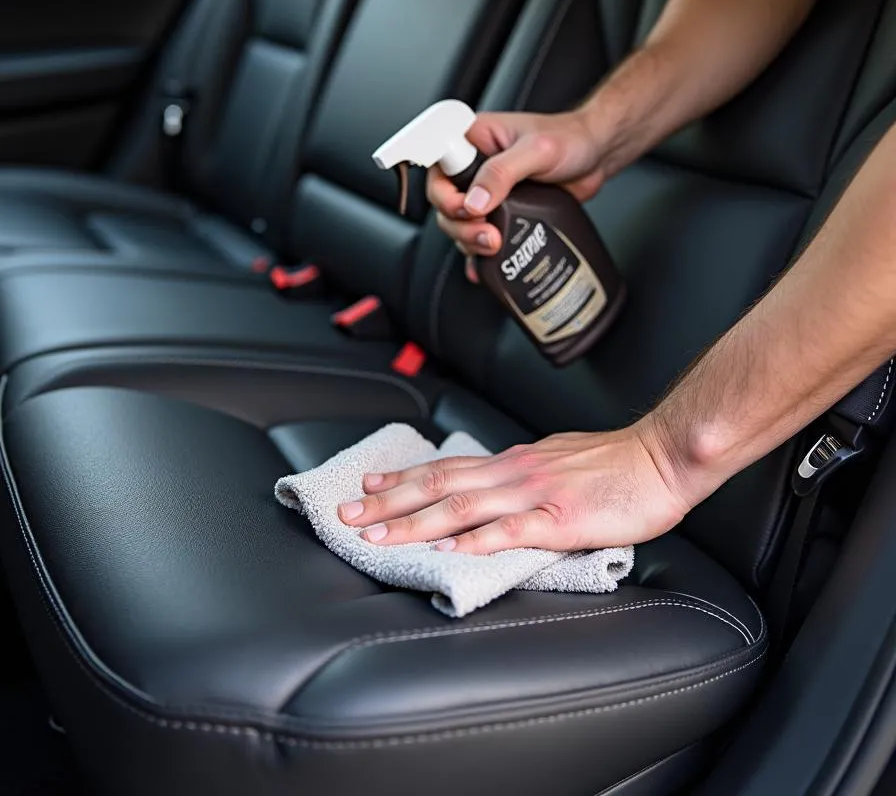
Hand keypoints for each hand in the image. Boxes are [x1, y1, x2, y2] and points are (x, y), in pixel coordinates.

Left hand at [336, 423, 696, 553]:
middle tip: (347, 513)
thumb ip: (526, 477)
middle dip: (387, 501)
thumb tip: (500, 489)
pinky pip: (507, 531)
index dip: (404, 478)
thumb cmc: (617, 464)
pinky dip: (471, 541)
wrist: (662, 457)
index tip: (369, 484)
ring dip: (411, 522)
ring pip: (458, 507)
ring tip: (374, 536)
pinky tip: (444, 553)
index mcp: (514, 462)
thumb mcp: (559, 462)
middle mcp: (513, 473)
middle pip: (437, 485)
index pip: (446, 468)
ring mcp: (533, 494)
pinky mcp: (558, 520)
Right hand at [426, 111, 607, 280]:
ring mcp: (486, 191)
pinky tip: (483, 266)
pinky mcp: (501, 211)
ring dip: (469, 241)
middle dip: (461, 226)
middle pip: (445, 204)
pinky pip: (479, 235)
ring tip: (492, 247)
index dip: (445, 196)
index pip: (439, 171)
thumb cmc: (569, 138)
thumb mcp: (536, 150)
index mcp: (473, 140)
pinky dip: (477, 254)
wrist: (596, 154)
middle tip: (487, 235)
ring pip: (460, 223)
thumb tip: (476, 201)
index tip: (467, 209)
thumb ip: (503, 171)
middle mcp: (474, 166)